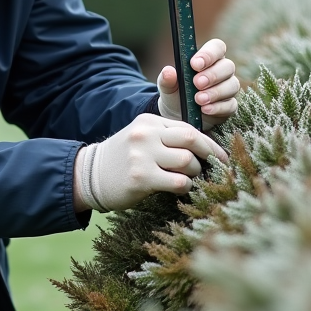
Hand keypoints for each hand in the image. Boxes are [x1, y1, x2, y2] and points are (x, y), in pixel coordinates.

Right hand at [73, 114, 227, 212]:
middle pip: (191, 139)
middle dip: (209, 154)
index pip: (187, 128)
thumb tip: (206, 148)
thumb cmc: (123, 160)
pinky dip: (185, 187)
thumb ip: (167, 138)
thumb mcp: (141, 138)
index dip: (208, 143)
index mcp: (148, 121)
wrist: (90, 176)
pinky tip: (179, 189)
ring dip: (195, 173)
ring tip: (188, 178)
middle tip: (216, 167)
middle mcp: (145, 134)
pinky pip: (178, 182)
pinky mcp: (141, 177)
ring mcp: (142, 155)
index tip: (220, 155)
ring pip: (187, 161)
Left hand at [157, 38, 238, 127]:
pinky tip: (205, 109)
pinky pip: (230, 105)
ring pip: (232, 85)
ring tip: (198, 99)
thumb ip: (167, 79)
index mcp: (209, 59)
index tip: (194, 64)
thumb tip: (168, 71)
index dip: (208, 54)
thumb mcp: (167, 86)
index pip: (217, 47)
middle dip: (212, 75)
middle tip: (197, 83)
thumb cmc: (176, 94)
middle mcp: (222, 71)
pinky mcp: (229, 106)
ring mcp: (228, 88)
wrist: (177, 116)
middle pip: (228, 66)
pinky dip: (217, 107)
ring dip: (215, 92)